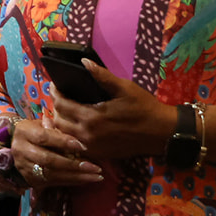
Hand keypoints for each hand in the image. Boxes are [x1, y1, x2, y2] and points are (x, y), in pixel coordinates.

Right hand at [12, 117, 103, 188]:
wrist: (15, 143)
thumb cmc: (36, 130)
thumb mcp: (43, 123)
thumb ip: (56, 128)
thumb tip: (75, 138)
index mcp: (25, 132)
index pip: (44, 137)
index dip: (63, 142)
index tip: (83, 146)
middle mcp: (21, 150)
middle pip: (48, 160)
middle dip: (74, 165)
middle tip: (95, 168)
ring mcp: (25, 167)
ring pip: (52, 174)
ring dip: (76, 177)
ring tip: (95, 177)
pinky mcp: (30, 179)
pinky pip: (53, 182)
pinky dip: (71, 181)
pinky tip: (86, 179)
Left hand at [48, 61, 174, 159]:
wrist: (161, 133)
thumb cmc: (144, 108)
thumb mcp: (124, 88)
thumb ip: (102, 76)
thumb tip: (84, 62)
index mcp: (92, 117)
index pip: (62, 104)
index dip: (55, 93)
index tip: (54, 85)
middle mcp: (88, 135)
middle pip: (58, 120)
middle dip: (56, 107)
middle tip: (59, 96)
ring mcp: (92, 147)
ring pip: (64, 134)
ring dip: (60, 121)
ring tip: (64, 109)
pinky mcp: (98, 154)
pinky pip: (75, 144)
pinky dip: (70, 134)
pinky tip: (74, 125)